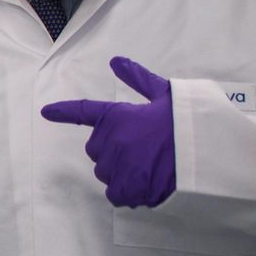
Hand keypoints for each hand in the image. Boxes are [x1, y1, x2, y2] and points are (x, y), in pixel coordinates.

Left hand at [40, 56, 176, 207]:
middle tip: (140, 147)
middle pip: (96, 150)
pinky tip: (145, 184)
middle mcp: (111, 141)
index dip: (63, 111)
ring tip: (147, 165)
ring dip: (120, 171)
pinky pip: (115, 194)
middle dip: (112, 149)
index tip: (46, 112)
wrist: (209, 153)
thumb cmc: (188, 120)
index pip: (84, 111)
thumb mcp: (165, 94)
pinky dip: (127, 191)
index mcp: (117, 116)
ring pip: (105, 173)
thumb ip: (138, 79)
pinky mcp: (129, 189)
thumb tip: (116, 61)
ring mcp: (118, 166)